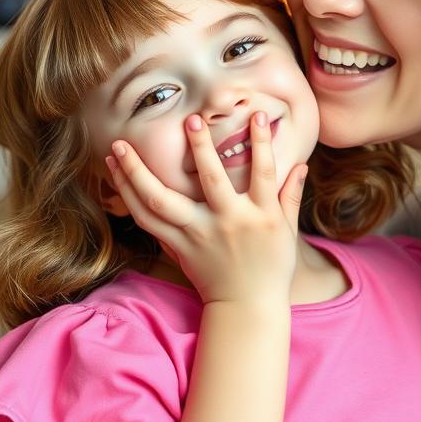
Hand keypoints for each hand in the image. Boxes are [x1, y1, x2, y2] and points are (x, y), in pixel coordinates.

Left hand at [106, 111, 307, 304]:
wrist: (247, 306)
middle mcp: (229, 222)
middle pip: (212, 180)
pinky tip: (118, 175)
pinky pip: (149, 220)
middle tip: (190, 120)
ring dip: (138, 172)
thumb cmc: (271, 268)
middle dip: (201, 148)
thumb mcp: (287, 231)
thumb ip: (291, 196)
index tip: (255, 115)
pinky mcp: (179, 247)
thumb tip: (302, 164)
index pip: (264, 172)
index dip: (261, 142)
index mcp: (260, 216)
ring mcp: (200, 235)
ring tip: (119, 147)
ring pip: (162, 201)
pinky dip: (130, 197)